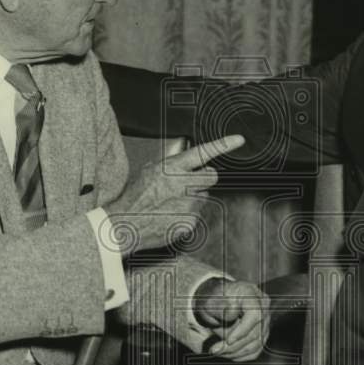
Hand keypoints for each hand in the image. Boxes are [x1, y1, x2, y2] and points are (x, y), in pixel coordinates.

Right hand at [105, 135, 244, 255]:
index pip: (202, 153)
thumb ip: (170, 166)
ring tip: (170, 204)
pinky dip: (186, 215)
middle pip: (211, 176)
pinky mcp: (190, 222)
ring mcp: (188, 205)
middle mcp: (183, 185)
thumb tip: (183, 164)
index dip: (223, 145)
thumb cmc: (134, 197)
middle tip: (188, 185)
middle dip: (204, 179)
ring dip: (192, 199)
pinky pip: (196, 215)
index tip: (238, 140)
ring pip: (203, 197)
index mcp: (172, 168)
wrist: (124, 224)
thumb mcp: (149, 171)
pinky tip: (170, 216)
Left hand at [194, 279, 269, 361]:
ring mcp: (265, 320)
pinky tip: (227, 353)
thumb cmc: (214, 300)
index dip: (242, 330)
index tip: (228, 340)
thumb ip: (220, 305)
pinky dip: (241, 355)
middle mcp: (262, 305)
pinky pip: (256, 350)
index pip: (255, 315)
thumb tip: (232, 310)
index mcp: (251, 292)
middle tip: (215, 350)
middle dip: (234, 345)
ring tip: (218, 352)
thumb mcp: (211, 300)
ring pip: (256, 344)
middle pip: (255, 332)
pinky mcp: (263, 333)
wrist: (217, 303)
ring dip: (236, 352)